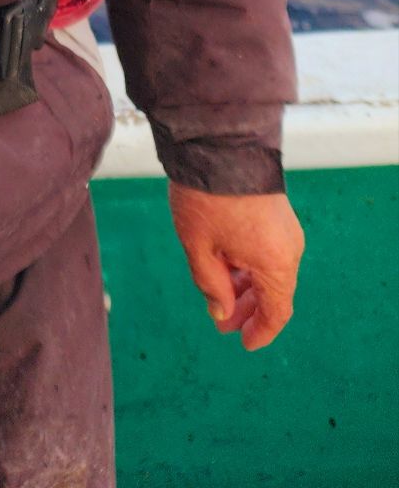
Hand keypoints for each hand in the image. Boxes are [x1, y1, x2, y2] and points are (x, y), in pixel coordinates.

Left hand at [167, 182, 304, 350]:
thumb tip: (222, 313)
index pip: (277, 312)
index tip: (244, 344)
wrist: (218, 144)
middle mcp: (289, 249)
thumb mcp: (199, 247)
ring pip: (269, 271)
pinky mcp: (276, 213)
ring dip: (246, 287)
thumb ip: (211, 285)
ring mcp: (285, 229)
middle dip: (248, 310)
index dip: (261, 332)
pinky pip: (267, 251)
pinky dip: (248, 265)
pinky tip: (225, 267)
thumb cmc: (206, 198)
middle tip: (222, 323)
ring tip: (218, 297)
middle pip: (273, 292)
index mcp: (276, 263)